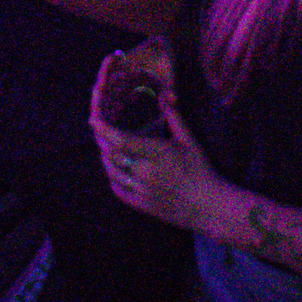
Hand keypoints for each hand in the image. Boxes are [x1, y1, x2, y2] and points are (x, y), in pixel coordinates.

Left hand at [89, 51, 223, 234]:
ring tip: (105, 147)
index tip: (93, 120)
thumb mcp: (189, 140)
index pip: (123, 141)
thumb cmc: (200, 169)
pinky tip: (113, 169)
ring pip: (112, 173)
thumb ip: (174, 117)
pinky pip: (118, 190)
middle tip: (98, 130)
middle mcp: (146, 173)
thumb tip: (163, 95)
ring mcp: (142, 191)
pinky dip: (112, 178)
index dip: (105, 130)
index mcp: (158, 154)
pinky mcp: (141, 206)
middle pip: (112, 156)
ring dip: (105, 158)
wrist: (208, 206)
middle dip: (102, 141)